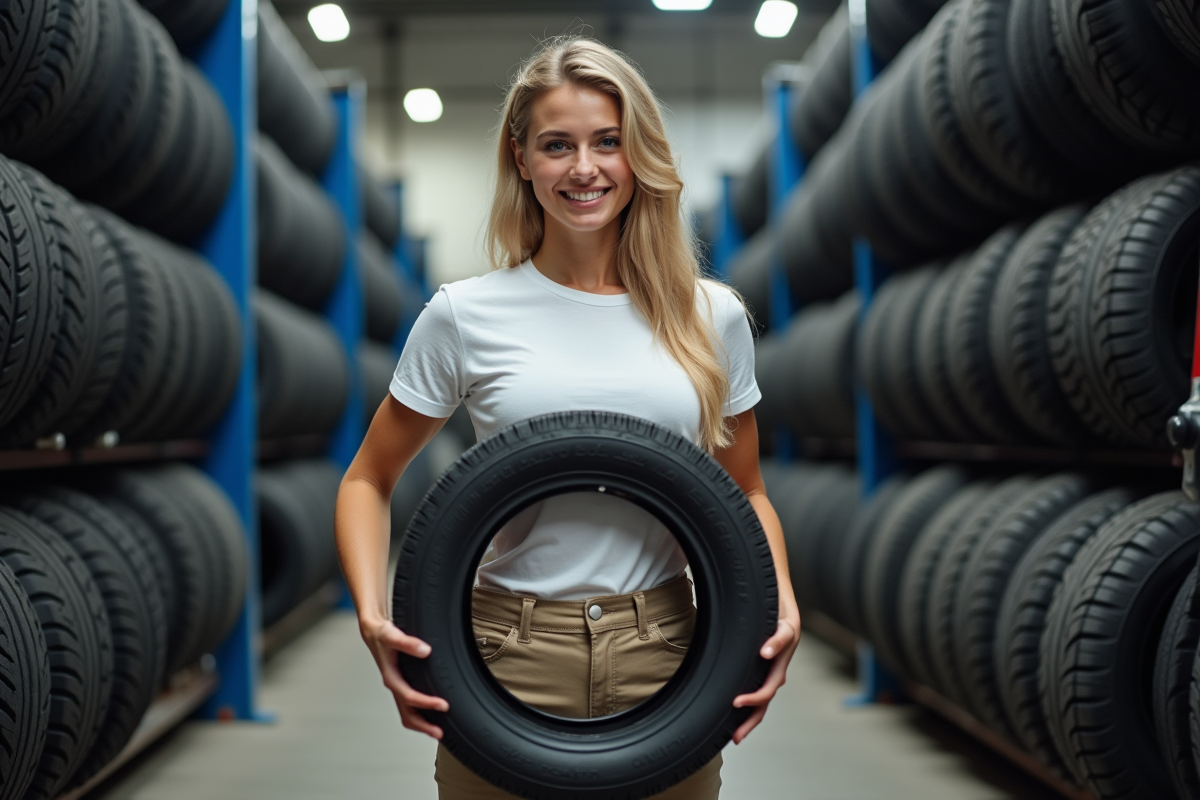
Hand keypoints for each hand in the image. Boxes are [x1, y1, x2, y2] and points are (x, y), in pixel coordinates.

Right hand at [360, 616, 448, 739]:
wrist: (372, 632)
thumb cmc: (381, 635)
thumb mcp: (392, 636)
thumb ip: (407, 643)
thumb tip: (424, 650)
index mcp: (391, 677)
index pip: (409, 697)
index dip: (426, 703)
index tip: (443, 706)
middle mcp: (394, 686)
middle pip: (407, 715)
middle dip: (423, 726)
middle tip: (440, 734)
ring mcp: (397, 687)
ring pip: (408, 713)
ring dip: (422, 724)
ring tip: (437, 731)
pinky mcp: (401, 685)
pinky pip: (409, 706)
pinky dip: (420, 714)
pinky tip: (432, 714)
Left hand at [730, 612, 800, 743]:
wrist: (785, 611)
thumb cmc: (785, 620)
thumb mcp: (785, 627)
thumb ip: (777, 640)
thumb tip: (765, 653)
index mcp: (779, 668)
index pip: (767, 691)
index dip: (753, 699)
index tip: (736, 703)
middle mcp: (774, 675)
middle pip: (763, 705)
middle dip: (750, 722)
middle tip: (736, 737)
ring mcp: (769, 675)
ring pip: (759, 703)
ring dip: (747, 719)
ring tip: (734, 734)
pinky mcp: (762, 672)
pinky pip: (754, 692)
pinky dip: (747, 706)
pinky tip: (734, 713)